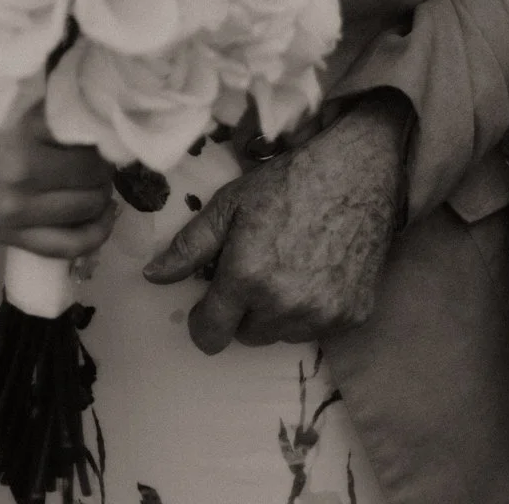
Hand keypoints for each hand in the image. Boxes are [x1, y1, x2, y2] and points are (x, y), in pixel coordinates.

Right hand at [0, 79, 115, 259]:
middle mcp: (25, 170)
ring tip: (94, 173)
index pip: (89, 127)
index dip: (101, 120)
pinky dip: (95, 232)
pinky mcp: (9, 237)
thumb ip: (39, 96)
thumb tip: (85, 89)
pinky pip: (69, 245)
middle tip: (97, 143)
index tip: (102, 113)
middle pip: (95, 168)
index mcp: (21, 125)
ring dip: (100, 189)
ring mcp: (17, 210)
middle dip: (102, 155)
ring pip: (89, 206)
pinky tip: (101, 214)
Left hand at [142, 92, 410, 352]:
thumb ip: (189, 247)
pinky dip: (311, 310)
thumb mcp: (229, 205)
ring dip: (276, 312)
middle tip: (255, 267)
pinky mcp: (352, 318)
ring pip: (280, 335)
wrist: (356, 173)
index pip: (211, 333)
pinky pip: (317, 330)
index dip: (203, 320)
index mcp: (247, 277)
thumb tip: (152, 276)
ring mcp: (322, 316)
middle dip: (242, 309)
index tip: (208, 303)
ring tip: (287, 266)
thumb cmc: (287, 183)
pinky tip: (316, 271)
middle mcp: (284, 306)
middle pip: (245, 335)